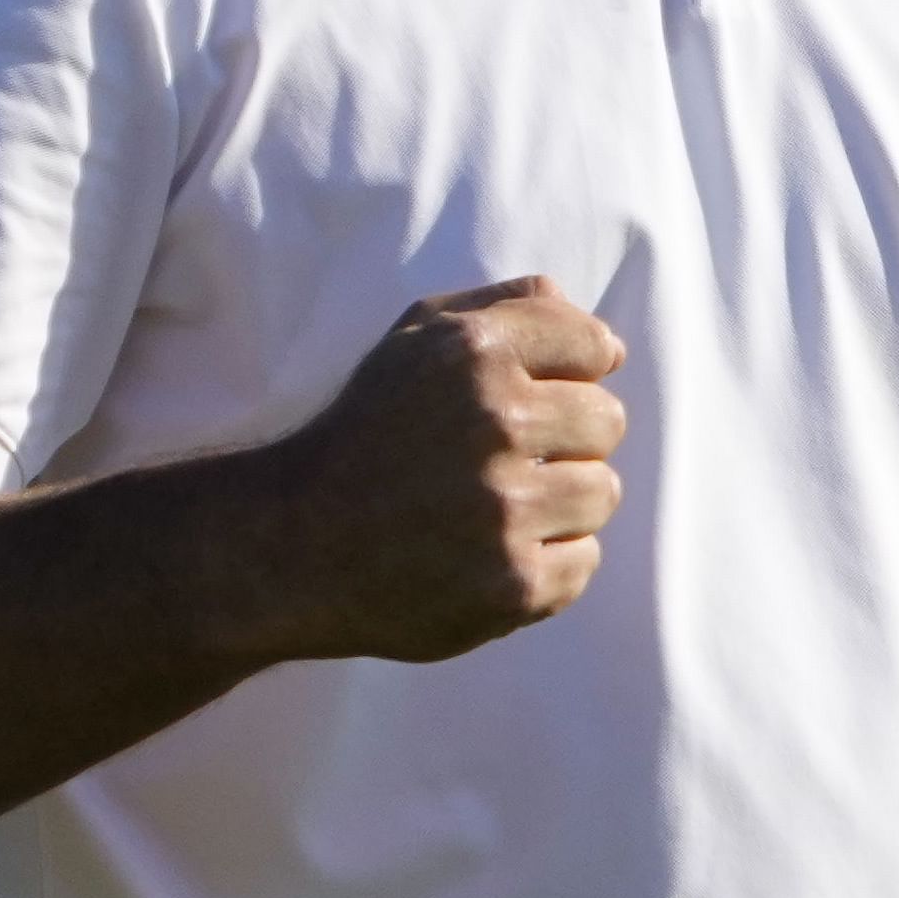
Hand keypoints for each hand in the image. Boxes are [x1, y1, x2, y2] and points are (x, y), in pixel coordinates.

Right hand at [240, 278, 626, 662]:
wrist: (290, 544)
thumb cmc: (364, 435)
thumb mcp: (414, 342)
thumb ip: (508, 313)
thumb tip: (607, 341)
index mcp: (473, 354)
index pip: (593, 345)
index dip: (573, 373)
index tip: (540, 395)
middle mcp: (495, 424)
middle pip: (607, 421)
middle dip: (567, 438)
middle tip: (503, 461)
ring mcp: (505, 510)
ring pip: (601, 493)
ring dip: (561, 503)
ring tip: (494, 510)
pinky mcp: (513, 584)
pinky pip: (584, 562)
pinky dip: (547, 563)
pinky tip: (489, 555)